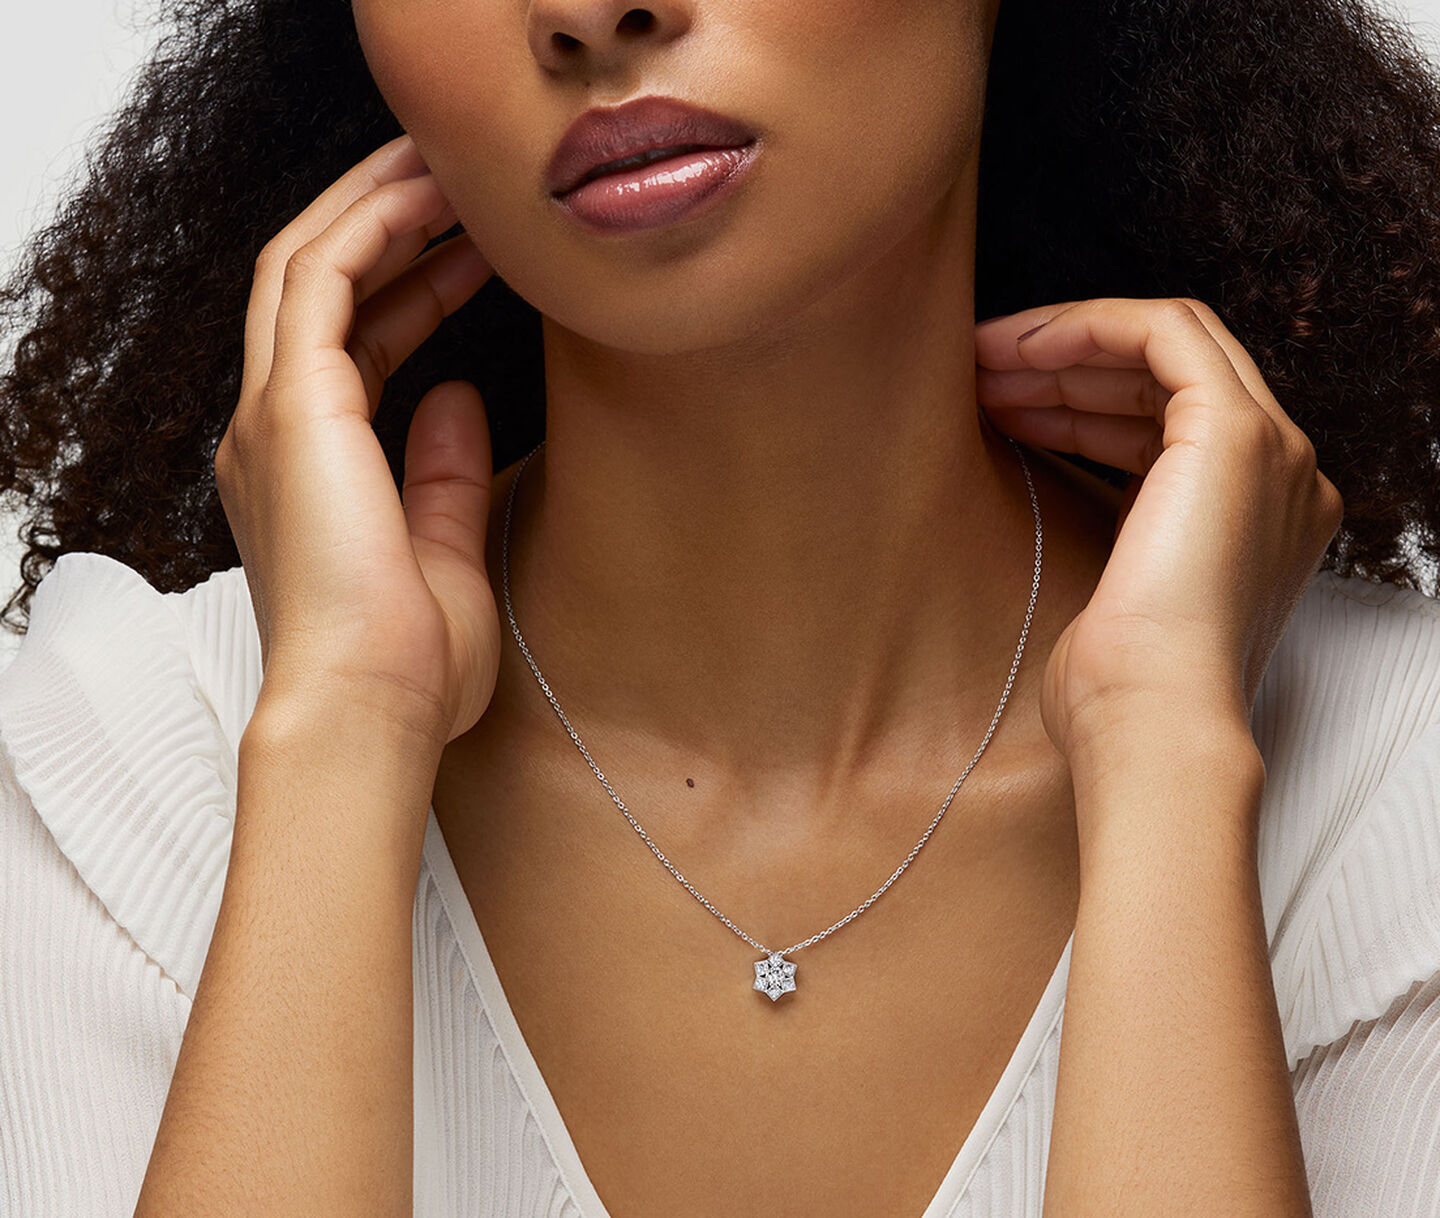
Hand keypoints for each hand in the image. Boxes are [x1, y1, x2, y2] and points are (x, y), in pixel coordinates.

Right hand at [216, 134, 498, 744]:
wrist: (371, 713)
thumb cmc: (409, 668)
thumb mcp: (445, 556)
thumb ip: (445, 474)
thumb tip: (461, 396)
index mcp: (309, 471)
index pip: (352, 347)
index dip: (413, 289)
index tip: (480, 257)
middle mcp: (275, 433)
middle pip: (319, 287)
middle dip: (388, 224)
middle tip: (462, 183)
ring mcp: (273, 416)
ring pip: (307, 263)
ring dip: (378, 204)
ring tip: (452, 165)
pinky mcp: (292, 407)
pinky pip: (321, 279)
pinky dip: (371, 226)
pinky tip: (431, 196)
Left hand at [974, 297, 1343, 762]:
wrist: (1148, 722)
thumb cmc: (1114, 688)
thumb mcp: (1109, 590)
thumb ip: (1110, 528)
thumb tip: (1042, 476)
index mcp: (1254, 520)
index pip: (1169, 424)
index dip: (1080, 400)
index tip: (1001, 404)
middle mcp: (1280, 478)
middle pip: (1167, 379)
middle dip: (1065, 368)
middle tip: (978, 375)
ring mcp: (1271, 451)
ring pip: (1166, 344)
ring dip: (1064, 347)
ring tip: (978, 366)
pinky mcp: (1237, 433)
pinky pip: (1164, 331)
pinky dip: (1087, 326)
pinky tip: (1018, 350)